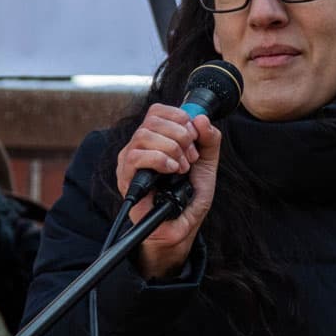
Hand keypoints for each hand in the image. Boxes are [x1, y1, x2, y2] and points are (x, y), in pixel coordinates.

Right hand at [113, 104, 221, 279]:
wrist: (182, 225)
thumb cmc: (189, 195)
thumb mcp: (208, 163)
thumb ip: (210, 139)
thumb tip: (201, 118)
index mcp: (156, 139)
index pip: (158, 111)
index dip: (179, 117)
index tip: (195, 136)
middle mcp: (139, 147)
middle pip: (152, 119)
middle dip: (180, 135)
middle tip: (192, 156)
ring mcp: (129, 162)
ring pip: (143, 135)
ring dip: (171, 148)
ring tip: (182, 167)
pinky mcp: (125, 178)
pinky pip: (135, 157)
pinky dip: (159, 159)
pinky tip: (172, 170)